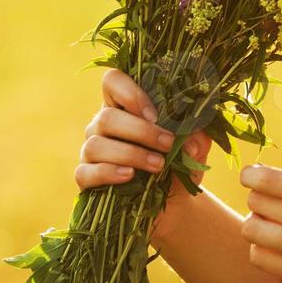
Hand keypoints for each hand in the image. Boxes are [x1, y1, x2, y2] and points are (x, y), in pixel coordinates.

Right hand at [75, 69, 212, 242]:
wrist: (175, 202)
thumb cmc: (180, 163)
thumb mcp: (195, 145)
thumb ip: (197, 133)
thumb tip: (191, 139)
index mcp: (124, 105)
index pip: (112, 81)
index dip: (130, 93)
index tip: (156, 114)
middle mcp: (102, 124)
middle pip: (107, 116)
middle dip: (141, 131)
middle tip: (168, 144)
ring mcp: (91, 150)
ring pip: (96, 144)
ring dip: (131, 154)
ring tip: (158, 166)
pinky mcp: (86, 177)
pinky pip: (85, 172)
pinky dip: (108, 173)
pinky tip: (129, 176)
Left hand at [238, 163, 281, 282]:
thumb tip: (262, 178)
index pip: (267, 178)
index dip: (250, 176)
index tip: (250, 177)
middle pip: (256, 201)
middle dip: (258, 201)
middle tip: (271, 206)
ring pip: (252, 228)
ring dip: (257, 225)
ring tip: (273, 228)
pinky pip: (260, 257)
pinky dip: (262, 249)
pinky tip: (277, 248)